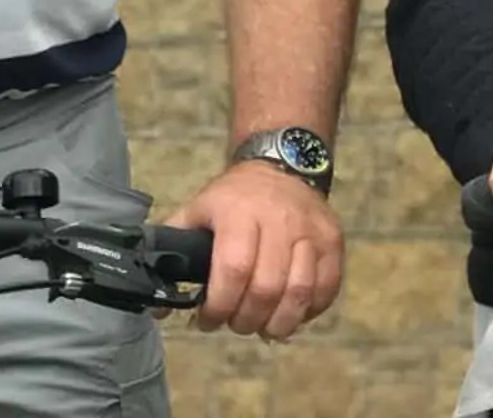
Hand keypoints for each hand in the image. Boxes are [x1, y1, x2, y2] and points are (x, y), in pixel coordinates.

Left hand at [168, 160, 343, 338]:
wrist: (281, 164)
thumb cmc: (232, 198)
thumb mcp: (195, 212)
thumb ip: (172, 253)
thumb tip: (158, 306)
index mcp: (239, 213)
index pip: (234, 270)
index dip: (219, 306)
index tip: (207, 319)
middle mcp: (280, 220)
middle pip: (267, 288)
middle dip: (245, 320)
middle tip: (234, 324)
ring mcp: (312, 230)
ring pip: (300, 291)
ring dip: (278, 323)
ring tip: (262, 327)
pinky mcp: (334, 240)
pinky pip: (328, 287)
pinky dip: (310, 311)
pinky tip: (290, 313)